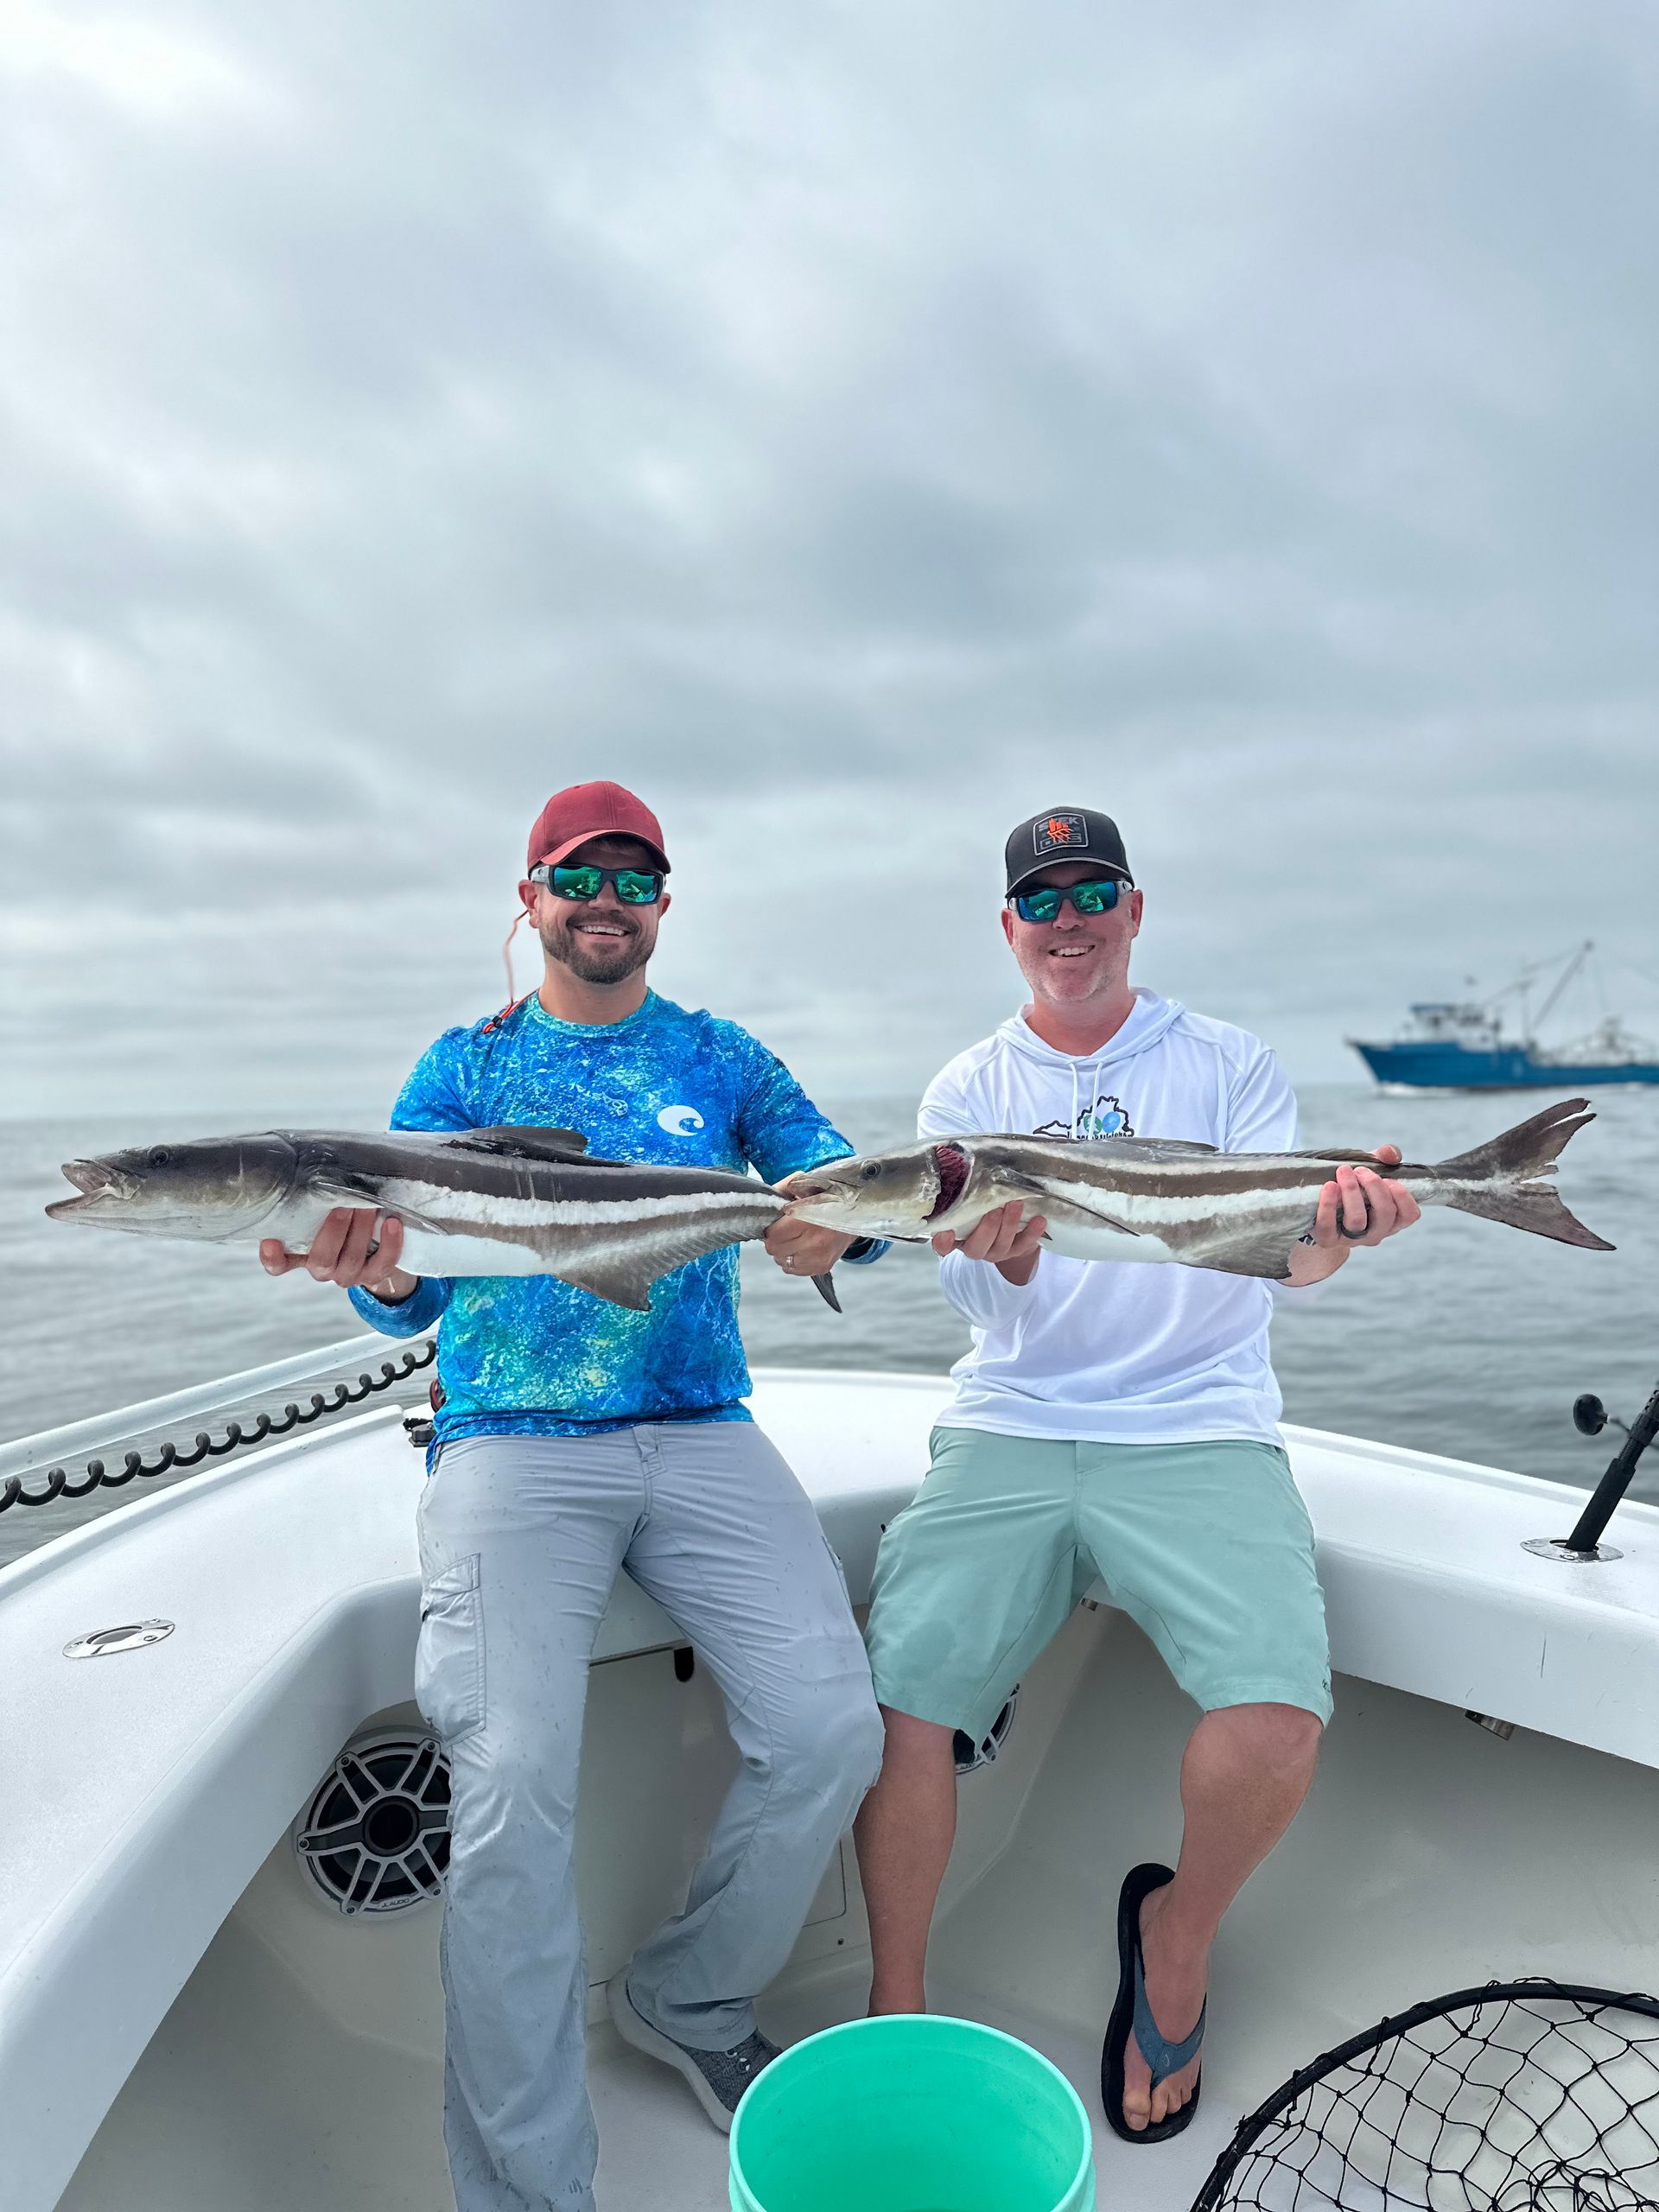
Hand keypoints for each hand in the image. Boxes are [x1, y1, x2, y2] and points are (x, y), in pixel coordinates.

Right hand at [259, 1207, 416, 1302]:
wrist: (375, 1245)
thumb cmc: (340, 1216)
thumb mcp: (323, 1209)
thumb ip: (314, 1196)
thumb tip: (316, 1162)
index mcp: (300, 1254)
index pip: (279, 1264)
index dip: (272, 1257)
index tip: (270, 1240)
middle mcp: (321, 1267)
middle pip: (321, 1259)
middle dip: (333, 1231)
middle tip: (343, 1204)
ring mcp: (347, 1274)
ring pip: (351, 1259)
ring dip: (361, 1230)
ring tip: (369, 1205)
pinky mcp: (374, 1275)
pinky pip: (383, 1264)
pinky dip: (390, 1244)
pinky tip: (393, 1223)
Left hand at [766, 1174, 854, 1278]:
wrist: (855, 1214)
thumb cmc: (828, 1199)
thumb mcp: (807, 1186)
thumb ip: (783, 1189)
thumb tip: (764, 1201)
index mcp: (808, 1220)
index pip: (773, 1235)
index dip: (771, 1228)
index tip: (778, 1222)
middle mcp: (814, 1242)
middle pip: (774, 1250)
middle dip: (775, 1240)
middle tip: (784, 1231)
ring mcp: (819, 1257)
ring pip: (782, 1262)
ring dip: (784, 1252)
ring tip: (795, 1239)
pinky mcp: (822, 1267)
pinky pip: (793, 1270)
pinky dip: (793, 1261)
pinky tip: (802, 1248)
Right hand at [932, 1198, 1046, 1286]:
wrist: (1010, 1225)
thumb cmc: (983, 1205)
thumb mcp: (971, 1200)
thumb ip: (964, 1191)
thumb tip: (962, 1160)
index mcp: (957, 1236)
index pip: (943, 1246)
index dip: (943, 1243)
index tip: (945, 1232)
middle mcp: (974, 1247)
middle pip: (976, 1247)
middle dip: (987, 1228)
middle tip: (994, 1209)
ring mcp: (996, 1251)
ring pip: (1002, 1244)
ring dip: (1009, 1223)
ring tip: (1016, 1203)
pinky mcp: (1017, 1250)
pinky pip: (1025, 1244)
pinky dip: (1032, 1232)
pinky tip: (1039, 1219)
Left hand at [1284, 1146, 1421, 1285]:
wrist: (1319, 1209)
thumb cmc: (1353, 1189)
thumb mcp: (1371, 1170)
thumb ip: (1385, 1158)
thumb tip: (1389, 1153)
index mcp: (1392, 1219)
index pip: (1410, 1215)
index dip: (1402, 1195)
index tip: (1388, 1178)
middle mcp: (1375, 1233)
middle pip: (1384, 1214)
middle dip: (1374, 1187)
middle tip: (1360, 1170)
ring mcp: (1352, 1239)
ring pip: (1357, 1220)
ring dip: (1351, 1191)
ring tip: (1344, 1171)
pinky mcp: (1327, 1239)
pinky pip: (1328, 1226)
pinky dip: (1328, 1204)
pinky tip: (1329, 1186)